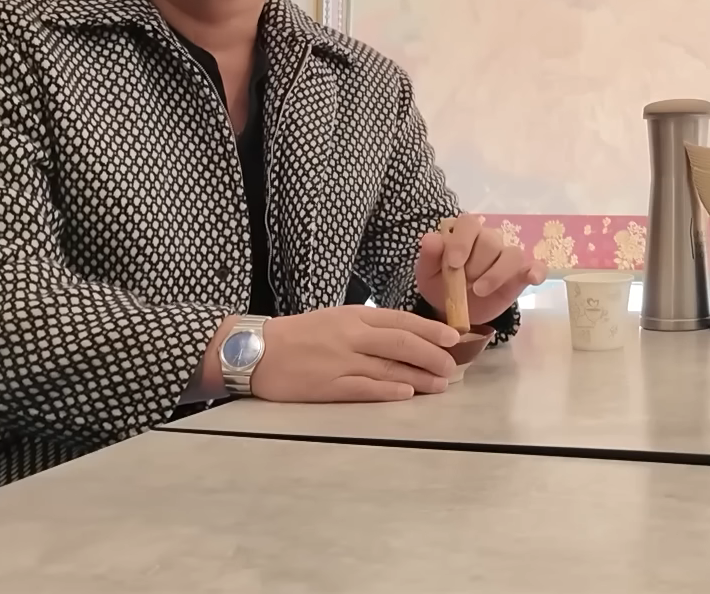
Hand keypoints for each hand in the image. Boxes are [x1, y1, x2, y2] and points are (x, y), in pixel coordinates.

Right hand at [248, 305, 459, 401]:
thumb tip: (405, 337)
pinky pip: (365, 388)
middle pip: (402, 343)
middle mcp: (351, 335)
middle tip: (452, 366)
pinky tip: (408, 393)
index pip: (401, 320)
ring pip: (389, 367)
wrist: (255, 350)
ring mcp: (340, 361)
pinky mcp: (328, 386)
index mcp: (354, 316)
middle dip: (432, 355)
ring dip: (419, 377)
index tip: (454, 338)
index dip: (431, 330)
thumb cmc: (298, 335)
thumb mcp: (335, 319)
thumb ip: (367, 327)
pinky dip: (389, 390)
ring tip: (440, 384)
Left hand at [415, 214, 545, 325]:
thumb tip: (430, 238)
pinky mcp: (521, 274)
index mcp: (464, 233)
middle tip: (464, 285)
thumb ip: (428, 256)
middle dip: (476, 265)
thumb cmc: (440, 285)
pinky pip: (537, 266)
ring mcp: (506, 257)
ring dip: (497, 274)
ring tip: (479, 291)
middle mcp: (488, 240)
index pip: (469, 223)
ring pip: (512, 254)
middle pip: (490, 241)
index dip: (462, 242)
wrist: (455, 310)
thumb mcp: (427, 274)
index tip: (454, 264)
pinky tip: (532, 279)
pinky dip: (536, 271)